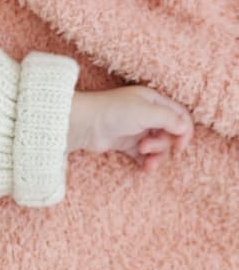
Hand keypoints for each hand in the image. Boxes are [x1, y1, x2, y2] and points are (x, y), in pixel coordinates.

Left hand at [67, 86, 193, 171]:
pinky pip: (143, 155)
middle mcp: (147, 114)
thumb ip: (169, 119)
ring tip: (146, 159)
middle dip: (163, 143)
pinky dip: (146, 162)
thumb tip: (184, 129)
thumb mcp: (146, 111)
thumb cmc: (113, 111)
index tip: (180, 145)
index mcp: (154, 101)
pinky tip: (145, 168)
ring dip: (156, 155)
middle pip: (169, 133)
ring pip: (157, 146)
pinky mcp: (126, 144)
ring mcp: (136, 130)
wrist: (84, 124)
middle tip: (147, 146)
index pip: (179, 115)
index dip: (184, 130)